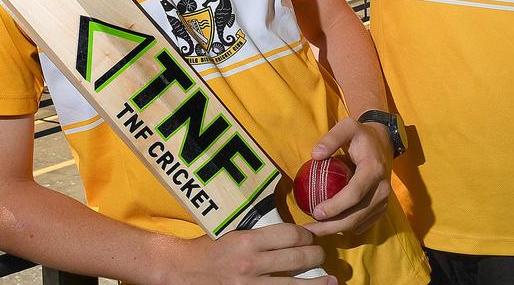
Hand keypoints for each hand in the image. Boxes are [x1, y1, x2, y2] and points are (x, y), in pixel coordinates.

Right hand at [160, 225, 333, 284]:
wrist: (181, 270)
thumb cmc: (208, 248)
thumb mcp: (234, 233)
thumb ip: (261, 234)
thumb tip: (292, 233)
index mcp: (248, 241)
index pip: (291, 235)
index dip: (307, 236)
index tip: (311, 238)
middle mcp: (252, 264)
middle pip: (298, 258)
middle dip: (316, 256)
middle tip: (320, 256)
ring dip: (317, 283)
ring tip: (332, 281)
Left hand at [300, 118, 391, 236]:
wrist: (384, 142)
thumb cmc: (362, 135)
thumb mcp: (348, 126)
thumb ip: (331, 138)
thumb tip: (315, 155)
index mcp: (373, 169)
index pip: (354, 194)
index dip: (335, 207)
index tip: (315, 213)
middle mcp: (383, 188)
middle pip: (356, 215)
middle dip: (331, 226)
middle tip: (309, 230)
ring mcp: (384, 200)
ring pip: (359, 223)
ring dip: (337, 230)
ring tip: (315, 230)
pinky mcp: (382, 208)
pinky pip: (363, 224)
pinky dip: (346, 228)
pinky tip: (330, 225)